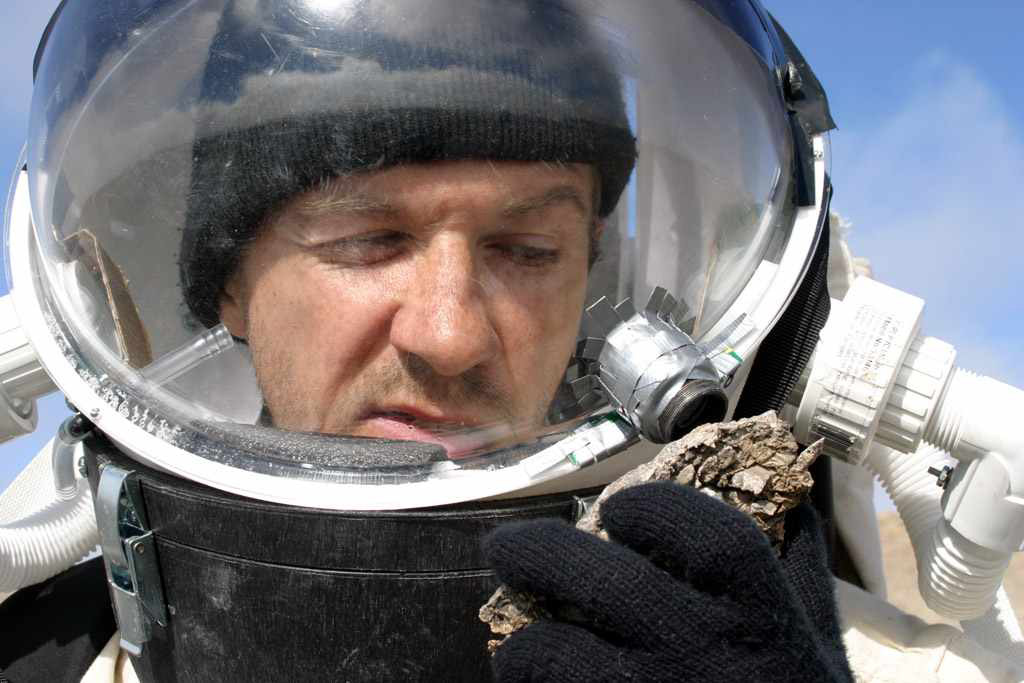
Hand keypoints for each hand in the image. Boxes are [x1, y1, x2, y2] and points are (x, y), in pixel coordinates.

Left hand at [483, 481, 852, 681]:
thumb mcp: (817, 644)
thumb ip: (801, 574)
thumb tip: (794, 501)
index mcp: (765, 621)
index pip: (711, 539)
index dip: (657, 511)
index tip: (618, 510)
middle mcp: (711, 658)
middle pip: (612, 587)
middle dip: (544, 554)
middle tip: (506, 545)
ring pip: (563, 659)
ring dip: (528, 647)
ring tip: (518, 646)